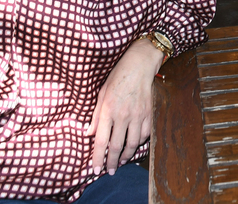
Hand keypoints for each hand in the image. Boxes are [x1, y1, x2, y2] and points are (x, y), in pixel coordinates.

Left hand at [86, 40, 161, 174]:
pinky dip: (139, 143)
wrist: (140, 64)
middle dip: (111, 162)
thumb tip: (89, 133)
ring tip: (121, 161)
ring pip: (133, 143)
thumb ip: (95, 116)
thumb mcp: (101, 93)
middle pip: (116, 146)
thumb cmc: (118, 76)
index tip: (95, 169)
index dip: (97, 158)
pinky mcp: (148, 113)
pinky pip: (144, 134)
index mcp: (108, 110)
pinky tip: (134, 145)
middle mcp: (122, 115)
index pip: (101, 141)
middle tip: (109, 171)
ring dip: (126, 155)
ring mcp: (137, 115)